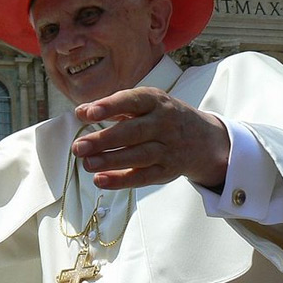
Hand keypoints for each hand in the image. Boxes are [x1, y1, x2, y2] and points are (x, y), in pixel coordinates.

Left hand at [71, 87, 229, 188]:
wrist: (203, 139)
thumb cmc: (162, 116)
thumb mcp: (144, 103)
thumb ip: (112, 107)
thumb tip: (81, 112)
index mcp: (155, 101)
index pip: (132, 101)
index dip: (110, 107)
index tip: (88, 113)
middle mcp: (164, 124)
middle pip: (133, 132)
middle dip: (104, 140)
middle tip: (79, 147)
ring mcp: (168, 148)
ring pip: (138, 156)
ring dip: (110, 161)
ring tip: (87, 164)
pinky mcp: (167, 170)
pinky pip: (143, 177)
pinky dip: (121, 180)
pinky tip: (101, 180)